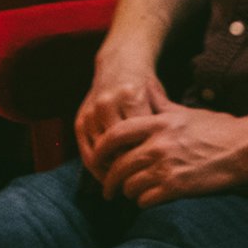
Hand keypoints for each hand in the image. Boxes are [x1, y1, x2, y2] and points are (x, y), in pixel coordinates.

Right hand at [75, 53, 170, 176]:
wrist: (120, 63)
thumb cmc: (144, 86)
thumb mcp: (157, 98)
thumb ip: (158, 124)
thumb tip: (166, 159)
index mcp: (132, 96)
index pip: (139, 138)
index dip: (146, 158)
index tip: (155, 173)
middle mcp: (108, 103)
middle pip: (119, 148)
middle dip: (128, 169)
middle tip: (139, 184)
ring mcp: (91, 111)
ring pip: (101, 154)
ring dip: (112, 171)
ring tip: (125, 184)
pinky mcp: (80, 119)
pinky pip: (88, 152)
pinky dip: (99, 166)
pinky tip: (110, 174)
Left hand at [89, 101, 247, 204]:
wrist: (244, 147)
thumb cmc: (217, 128)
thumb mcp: (185, 111)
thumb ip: (160, 105)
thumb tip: (144, 90)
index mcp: (159, 123)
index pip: (115, 135)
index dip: (100, 150)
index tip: (98, 161)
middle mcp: (158, 144)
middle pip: (118, 166)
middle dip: (109, 181)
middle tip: (109, 189)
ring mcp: (166, 166)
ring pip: (129, 186)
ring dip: (129, 192)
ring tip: (134, 193)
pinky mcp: (176, 187)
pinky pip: (145, 201)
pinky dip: (144, 202)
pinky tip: (151, 198)